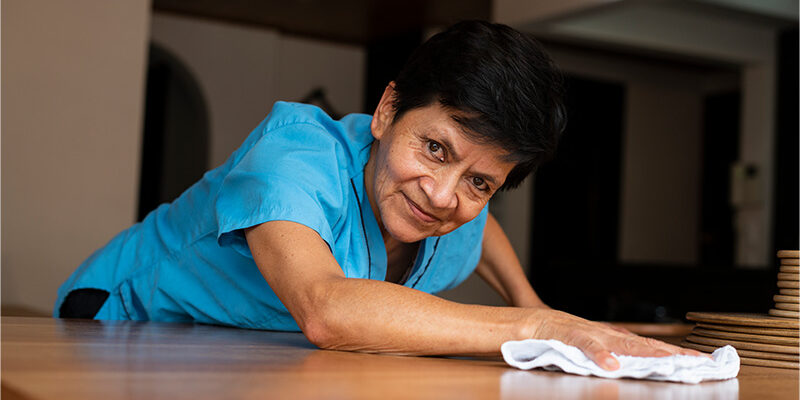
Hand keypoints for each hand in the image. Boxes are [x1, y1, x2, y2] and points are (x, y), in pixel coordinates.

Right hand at [529, 309, 706, 370]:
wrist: (526, 321)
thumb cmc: (556, 337)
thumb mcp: (588, 348)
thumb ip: (608, 355)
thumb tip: (627, 367)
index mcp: (611, 338)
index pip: (649, 345)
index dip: (675, 353)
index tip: (700, 360)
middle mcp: (605, 334)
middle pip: (644, 343)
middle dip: (672, 352)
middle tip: (699, 360)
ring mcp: (588, 334)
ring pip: (621, 343)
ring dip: (645, 352)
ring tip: (668, 361)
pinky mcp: (568, 336)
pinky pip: (585, 346)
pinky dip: (599, 355)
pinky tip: (611, 366)